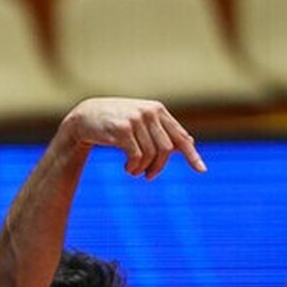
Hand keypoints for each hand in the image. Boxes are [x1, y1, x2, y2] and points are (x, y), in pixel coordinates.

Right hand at [61, 98, 205, 178]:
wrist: (85, 117)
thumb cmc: (115, 121)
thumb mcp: (142, 121)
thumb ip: (164, 130)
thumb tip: (190, 142)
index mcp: (157, 110)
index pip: (180, 136)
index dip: (192, 155)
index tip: (202, 170)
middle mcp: (149, 112)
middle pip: (166, 149)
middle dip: (159, 167)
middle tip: (149, 176)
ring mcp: (135, 119)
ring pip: (151, 155)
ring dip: (143, 169)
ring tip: (134, 171)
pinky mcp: (122, 129)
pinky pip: (136, 156)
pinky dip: (133, 167)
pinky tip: (127, 169)